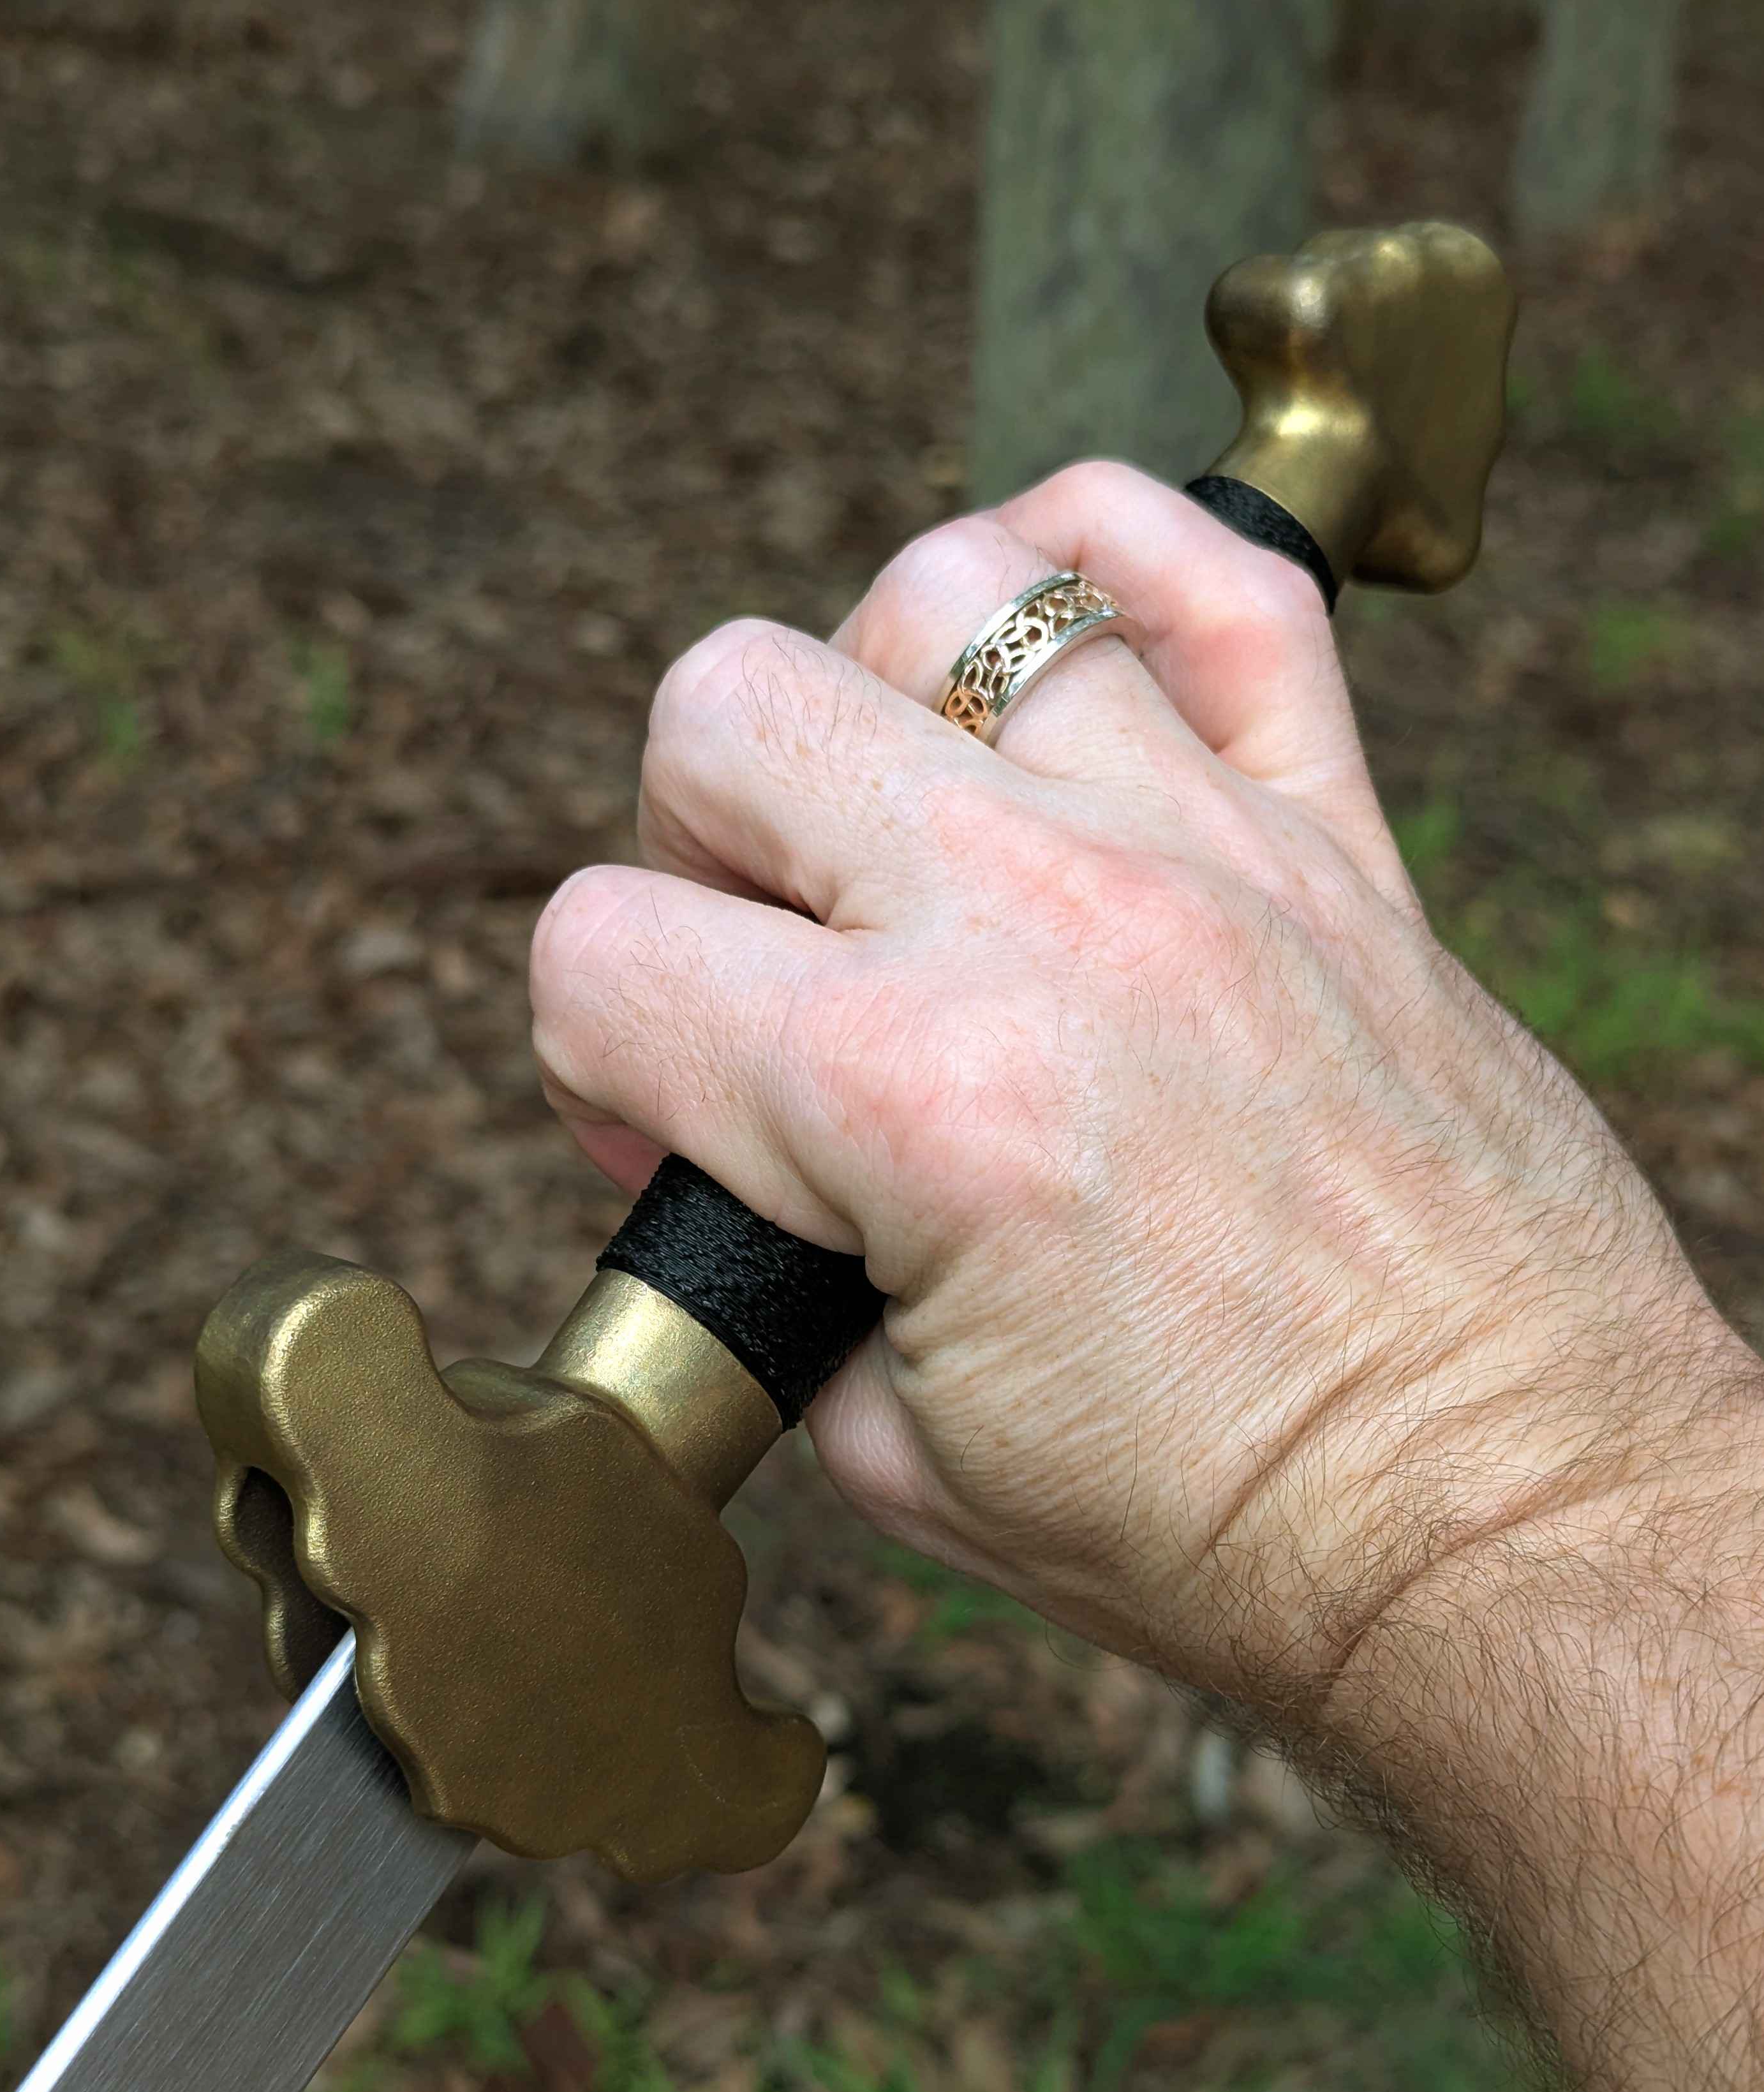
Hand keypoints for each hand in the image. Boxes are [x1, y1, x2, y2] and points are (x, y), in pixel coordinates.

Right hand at [529, 462, 1750, 1740]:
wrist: (1500, 1521)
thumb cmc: (1238, 1521)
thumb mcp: (907, 1462)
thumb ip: (776, 1285)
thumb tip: (738, 1175)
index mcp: (914, 1099)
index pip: (603, 954)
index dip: (591, 1067)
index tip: (668, 1142)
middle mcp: (1048, 923)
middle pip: (727, 708)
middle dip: (692, 848)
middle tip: (768, 976)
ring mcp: (1200, 852)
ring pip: (953, 596)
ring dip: (874, 706)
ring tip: (908, 830)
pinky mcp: (1332, 839)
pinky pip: (1218, 576)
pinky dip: (1112, 570)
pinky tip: (1060, 670)